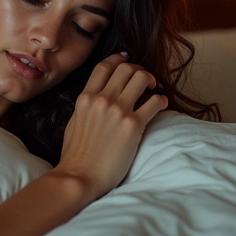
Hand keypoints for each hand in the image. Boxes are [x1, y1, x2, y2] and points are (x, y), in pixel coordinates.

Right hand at [55, 53, 167, 199]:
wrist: (80, 176)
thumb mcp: (74, 121)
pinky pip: (155, 102)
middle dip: (138, 70)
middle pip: (126, 68)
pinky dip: (161, 100)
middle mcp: (102, 99)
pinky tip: (161, 105)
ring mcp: (118, 111)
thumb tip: (96, 99)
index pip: (104, 66)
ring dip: (150, 80)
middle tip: (144, 80)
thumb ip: (86, 105)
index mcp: (85, 98)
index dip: (118, 59)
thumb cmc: (75, 154)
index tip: (126, 59)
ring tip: (153, 89)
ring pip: (141, 78)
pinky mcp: (133, 126)